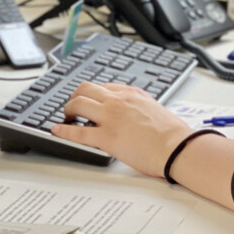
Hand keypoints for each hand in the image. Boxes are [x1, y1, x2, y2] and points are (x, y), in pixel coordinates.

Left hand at [50, 82, 194, 177]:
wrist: (176, 147)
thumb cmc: (172, 134)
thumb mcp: (155, 109)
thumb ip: (140, 108)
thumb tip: (135, 115)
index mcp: (131, 93)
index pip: (104, 87)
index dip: (93, 94)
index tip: (90, 99)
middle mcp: (118, 101)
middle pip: (86, 89)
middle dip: (75, 96)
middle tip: (72, 105)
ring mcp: (110, 118)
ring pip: (78, 104)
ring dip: (68, 109)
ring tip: (66, 116)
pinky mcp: (106, 137)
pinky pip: (77, 132)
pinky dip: (63, 130)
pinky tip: (56, 130)